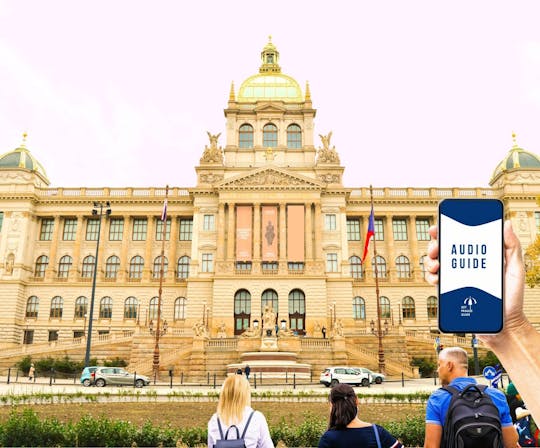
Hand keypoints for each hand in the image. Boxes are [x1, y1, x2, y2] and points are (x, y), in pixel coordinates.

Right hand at [424, 220, 527, 343]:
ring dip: (429, 260)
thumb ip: (512, 246)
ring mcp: (455, 278)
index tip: (438, 227)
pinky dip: (430, 276)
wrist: (504, 324)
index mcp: (477, 255)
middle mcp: (463, 265)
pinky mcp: (449, 292)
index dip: (445, 230)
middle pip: (442, 249)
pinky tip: (436, 278)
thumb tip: (506, 224)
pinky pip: (433, 280)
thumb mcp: (515, 268)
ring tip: (436, 265)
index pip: (458, 238)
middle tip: (436, 248)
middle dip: (433, 244)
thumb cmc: (512, 296)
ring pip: (434, 263)